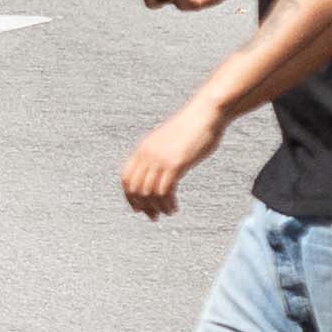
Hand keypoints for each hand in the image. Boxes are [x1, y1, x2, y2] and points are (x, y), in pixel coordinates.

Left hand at [121, 98, 224, 217]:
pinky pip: (164, 191)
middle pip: (135, 188)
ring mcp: (159, 159)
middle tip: (154, 217)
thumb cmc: (191, 129)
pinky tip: (174, 207)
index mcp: (142, 148)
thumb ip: (158, 155)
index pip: (126, 178)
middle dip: (143, 206)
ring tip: (168, 212)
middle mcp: (146, 154)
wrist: (205, 114)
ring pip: (149, 193)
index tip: (138, 208)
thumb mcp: (167, 142)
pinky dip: (167, 204)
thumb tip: (156, 173)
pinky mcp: (175, 164)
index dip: (129, 196)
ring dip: (157, 208)